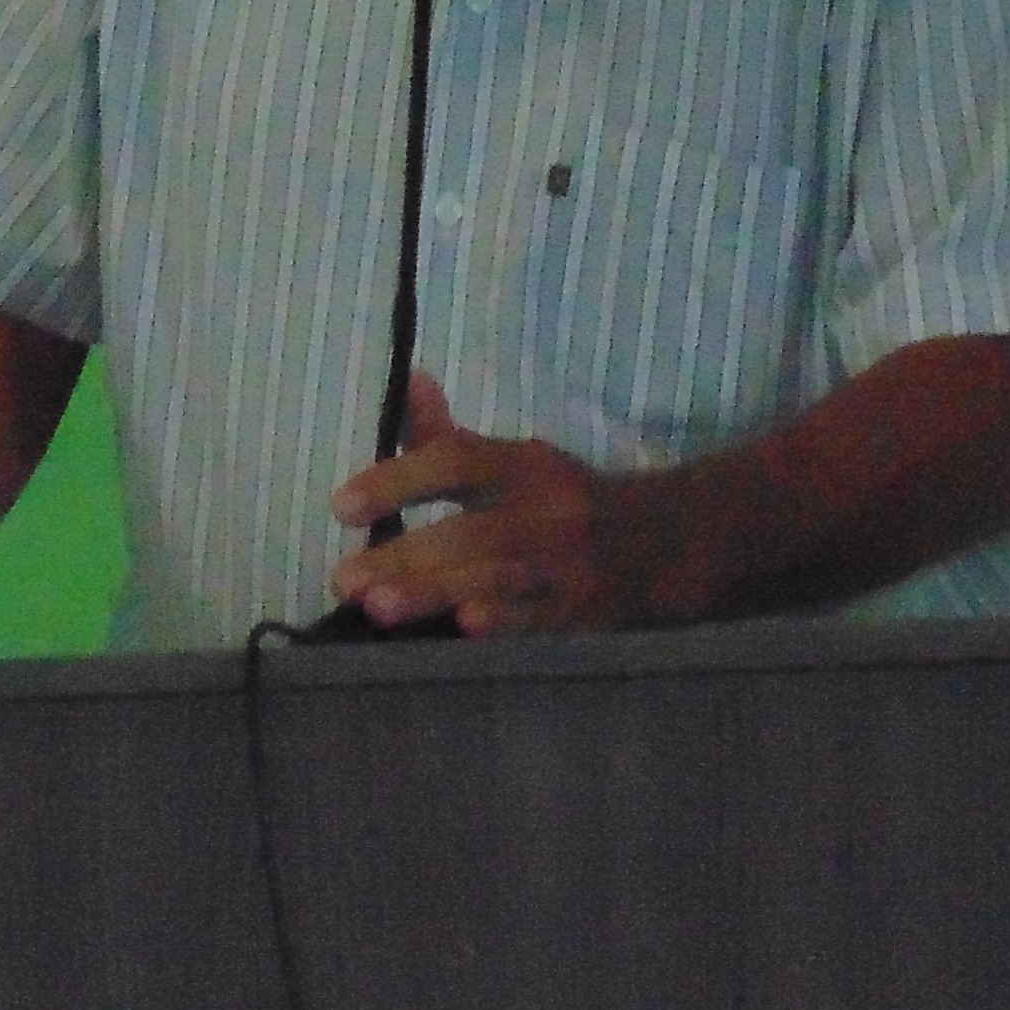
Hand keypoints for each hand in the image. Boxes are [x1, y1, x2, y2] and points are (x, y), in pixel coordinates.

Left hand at [325, 373, 671, 635]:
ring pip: (498, 577)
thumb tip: (409, 380)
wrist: (668, 544)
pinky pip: (541, 619)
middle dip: (406, 555)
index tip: (342, 506)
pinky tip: (465, 629)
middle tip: (345, 579)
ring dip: (437, 592)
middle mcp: (547, 510)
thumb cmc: (566, 501)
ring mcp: (569, 565)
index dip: (398, 480)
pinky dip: (506, 623)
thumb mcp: (517, 461)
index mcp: (523, 466)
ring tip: (378, 608)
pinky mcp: (588, 613)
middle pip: (471, 531)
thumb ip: (450, 438)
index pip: (455, 462)